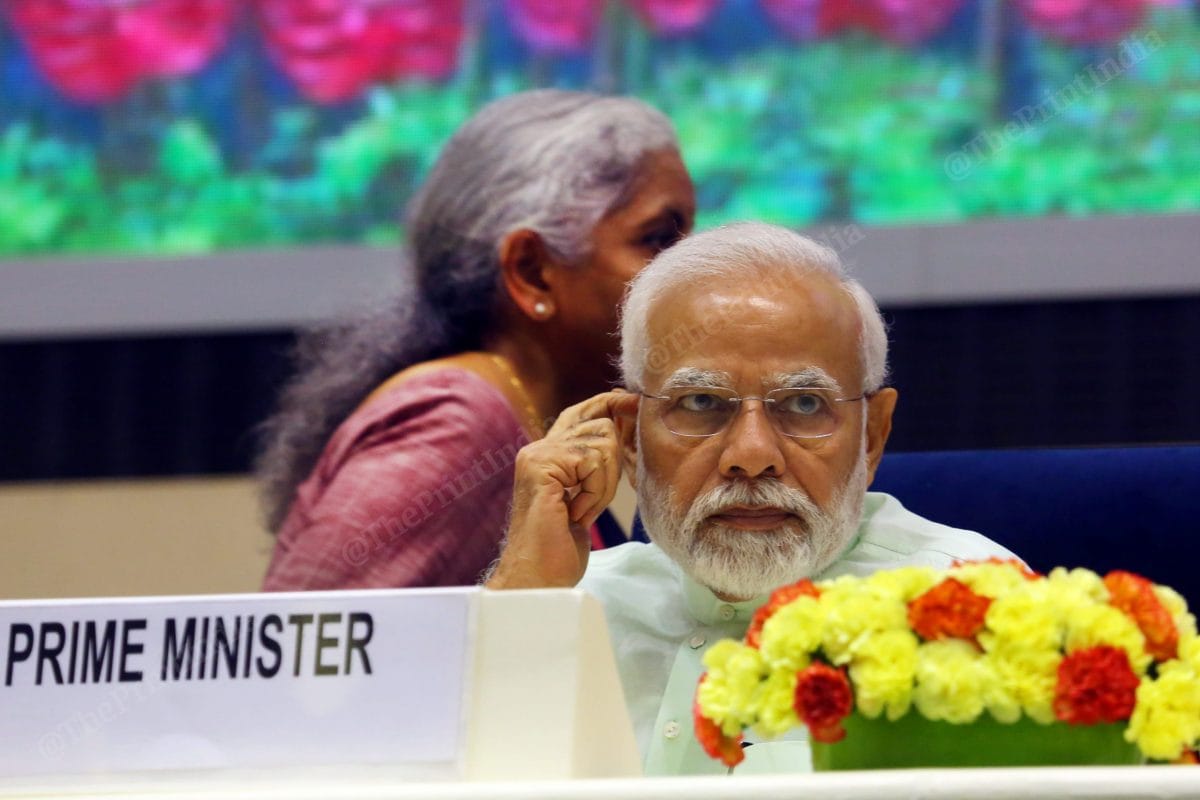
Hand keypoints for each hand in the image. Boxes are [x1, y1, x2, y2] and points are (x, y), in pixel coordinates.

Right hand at [485, 390, 638, 589]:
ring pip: (602, 442)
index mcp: (547, 454)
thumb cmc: (561, 547)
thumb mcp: (587, 496)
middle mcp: (538, 448)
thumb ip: (596, 463)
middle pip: (602, 425)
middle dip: (613, 465)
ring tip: (582, 511)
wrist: (538, 578)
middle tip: (594, 500)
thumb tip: (626, 424)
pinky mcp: (541, 466)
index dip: (609, 404)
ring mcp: (537, 455)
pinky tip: (576, 513)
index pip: (582, 412)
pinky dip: (595, 492)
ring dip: (604, 483)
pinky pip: (593, 461)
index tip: (632, 404)